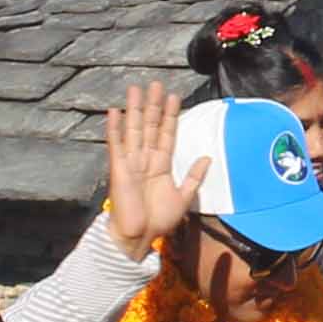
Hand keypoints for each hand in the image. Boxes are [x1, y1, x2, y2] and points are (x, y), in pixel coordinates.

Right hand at [99, 83, 203, 256]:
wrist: (138, 237)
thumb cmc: (158, 221)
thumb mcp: (184, 198)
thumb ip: (194, 177)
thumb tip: (207, 158)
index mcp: (161, 165)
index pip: (167, 134)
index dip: (171, 116)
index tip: (175, 97)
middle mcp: (145, 159)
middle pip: (151, 126)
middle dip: (154, 105)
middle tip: (156, 84)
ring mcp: (131, 162)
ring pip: (134, 129)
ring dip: (135, 109)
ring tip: (136, 88)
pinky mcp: (119, 168)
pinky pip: (116, 144)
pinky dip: (115, 128)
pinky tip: (115, 111)